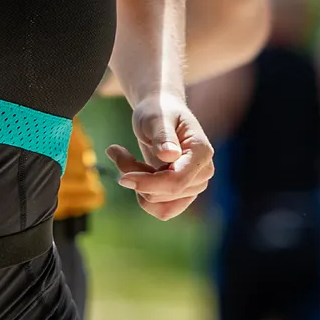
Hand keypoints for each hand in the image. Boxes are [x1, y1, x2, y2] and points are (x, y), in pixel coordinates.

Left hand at [106, 96, 214, 220]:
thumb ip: (163, 135)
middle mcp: (203, 173)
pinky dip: (141, 192)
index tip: (122, 177)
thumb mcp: (156, 117)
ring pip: (158, 203)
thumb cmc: (159, 110)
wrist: (160, 113)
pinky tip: (134, 170)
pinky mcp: (181, 194)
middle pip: (164, 193)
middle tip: (116, 149)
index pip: (177, 181)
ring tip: (125, 157)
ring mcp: (193, 185)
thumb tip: (170, 156)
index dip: (148, 183)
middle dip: (136, 175)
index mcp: (201, 152)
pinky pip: (159, 209)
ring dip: (137, 184)